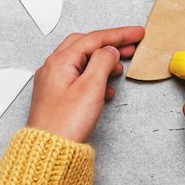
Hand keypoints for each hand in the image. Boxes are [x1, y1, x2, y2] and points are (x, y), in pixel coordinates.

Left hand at [26, 26, 144, 142]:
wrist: (48, 151)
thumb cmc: (65, 124)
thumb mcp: (91, 87)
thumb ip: (103, 62)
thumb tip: (109, 50)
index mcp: (60, 61)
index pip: (94, 39)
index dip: (119, 34)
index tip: (136, 33)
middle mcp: (53, 67)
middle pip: (86, 45)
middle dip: (110, 43)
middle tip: (131, 45)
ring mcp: (53, 81)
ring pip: (82, 60)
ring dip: (103, 60)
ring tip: (120, 66)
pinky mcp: (55, 95)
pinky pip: (78, 76)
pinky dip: (94, 75)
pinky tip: (106, 87)